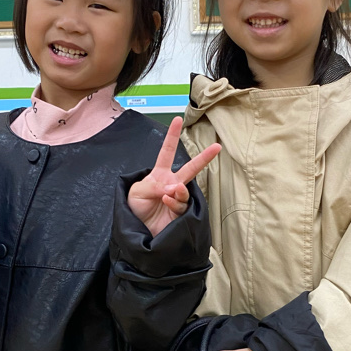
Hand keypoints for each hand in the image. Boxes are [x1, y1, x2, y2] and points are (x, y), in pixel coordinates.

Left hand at [127, 116, 220, 237]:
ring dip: (179, 190)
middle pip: (190, 168)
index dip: (172, 136)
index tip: (177, 120)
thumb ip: (154, 185)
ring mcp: (176, 198)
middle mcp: (171, 185)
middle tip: (217, 147)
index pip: (167, 152)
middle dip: (204, 158)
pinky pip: (181, 204)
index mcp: (159, 175)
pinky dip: (174, 201)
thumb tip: (174, 187)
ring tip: (169, 193)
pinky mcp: (179, 212)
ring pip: (186, 189)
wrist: (137, 230)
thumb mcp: (137, 191)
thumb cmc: (134, 208)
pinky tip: (166, 201)